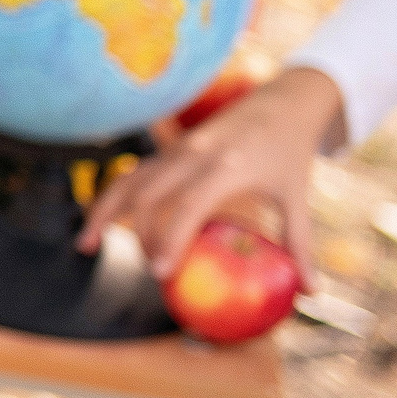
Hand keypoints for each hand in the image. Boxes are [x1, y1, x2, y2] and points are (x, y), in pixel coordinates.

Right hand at [78, 67, 347, 279]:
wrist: (279, 104)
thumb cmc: (290, 154)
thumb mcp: (297, 198)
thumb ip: (299, 245)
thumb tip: (311, 293)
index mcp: (224, 166)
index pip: (187, 206)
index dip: (170, 239)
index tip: (161, 273)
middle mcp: (191, 154)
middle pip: (146, 195)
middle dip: (138, 235)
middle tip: (149, 272)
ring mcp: (174, 149)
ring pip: (126, 180)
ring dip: (103, 212)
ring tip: (85, 245)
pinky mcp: (167, 149)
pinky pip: (131, 174)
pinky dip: (112, 198)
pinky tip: (99, 220)